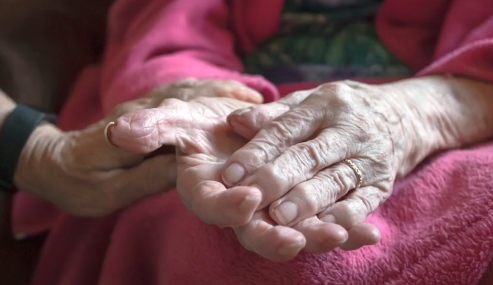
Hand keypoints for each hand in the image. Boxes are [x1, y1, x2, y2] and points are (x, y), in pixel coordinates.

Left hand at [13, 78, 262, 216]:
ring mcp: (148, 104)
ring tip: (261, 104)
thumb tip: (186, 168)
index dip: (203, 123)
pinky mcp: (153, 106)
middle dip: (225, 105)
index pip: (170, 119)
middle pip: (188, 99)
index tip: (238, 125)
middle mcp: (141, 109)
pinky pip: (189, 92)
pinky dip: (217, 92)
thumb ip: (146, 177)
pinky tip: (243, 98)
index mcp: (128, 130)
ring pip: (192, 91)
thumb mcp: (108, 193)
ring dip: (225, 95)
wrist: (52, 164)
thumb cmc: (78, 186)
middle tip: (263, 113)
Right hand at [109, 97, 352, 261]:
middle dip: (277, 237)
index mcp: (205, 192)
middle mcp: (237, 210)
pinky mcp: (295, 210)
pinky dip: (346, 225)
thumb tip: (120, 133)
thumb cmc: (196, 125)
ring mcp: (269, 213)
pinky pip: (320, 221)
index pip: (213, 206)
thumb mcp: (172, 119)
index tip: (247, 199)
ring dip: (318, 235)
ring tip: (345, 235)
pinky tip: (372, 231)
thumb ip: (150, 130)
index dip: (228, 207)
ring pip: (293, 231)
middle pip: (255, 231)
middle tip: (299, 239)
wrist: (227, 130)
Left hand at [220, 77, 492, 248]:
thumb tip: (235, 122)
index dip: (256, 152)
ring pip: (334, 182)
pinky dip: (344, 219)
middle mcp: (350, 129)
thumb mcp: (311, 101)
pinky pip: (363, 204)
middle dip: (278, 179)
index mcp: (326, 103)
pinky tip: (323, 232)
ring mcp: (369, 158)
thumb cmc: (341, 111)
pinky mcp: (382, 185)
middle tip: (250, 199)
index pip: (286, 129)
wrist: (405, 116)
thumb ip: (274, 116)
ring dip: (308, 202)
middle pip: (308, 156)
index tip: (230, 174)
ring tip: (281, 218)